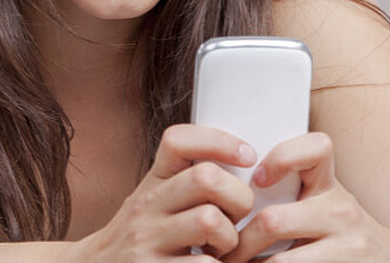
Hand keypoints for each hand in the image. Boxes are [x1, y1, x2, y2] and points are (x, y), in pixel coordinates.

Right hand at [73, 124, 256, 261]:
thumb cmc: (142, 236)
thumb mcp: (156, 199)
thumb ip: (187, 181)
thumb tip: (243, 163)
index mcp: (153, 181)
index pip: (178, 140)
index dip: (219, 141)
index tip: (247, 155)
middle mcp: (147, 205)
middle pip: (206, 177)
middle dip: (239, 198)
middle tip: (236, 218)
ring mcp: (148, 240)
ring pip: (210, 221)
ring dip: (230, 239)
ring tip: (222, 249)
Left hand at [223, 132, 389, 261]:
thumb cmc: (336, 227)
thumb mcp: (320, 199)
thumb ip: (286, 188)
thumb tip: (220, 188)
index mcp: (327, 184)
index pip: (317, 148)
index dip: (282, 157)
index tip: (257, 178)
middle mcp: (340, 212)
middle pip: (273, 221)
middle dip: (238, 241)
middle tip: (219, 249)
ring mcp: (347, 249)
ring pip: (280, 262)